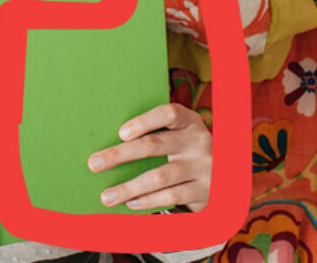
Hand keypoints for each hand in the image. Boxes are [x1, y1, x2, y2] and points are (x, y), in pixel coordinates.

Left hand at [87, 103, 211, 211]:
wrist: (223, 178)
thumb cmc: (186, 151)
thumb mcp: (180, 136)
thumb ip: (155, 133)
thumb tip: (108, 141)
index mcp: (190, 122)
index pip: (169, 113)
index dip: (144, 121)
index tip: (120, 133)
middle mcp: (198, 142)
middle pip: (155, 145)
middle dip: (120, 155)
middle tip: (94, 163)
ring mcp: (203, 167)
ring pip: (159, 176)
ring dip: (128, 188)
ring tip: (106, 196)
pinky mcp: (203, 192)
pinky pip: (170, 197)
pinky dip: (147, 201)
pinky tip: (130, 203)